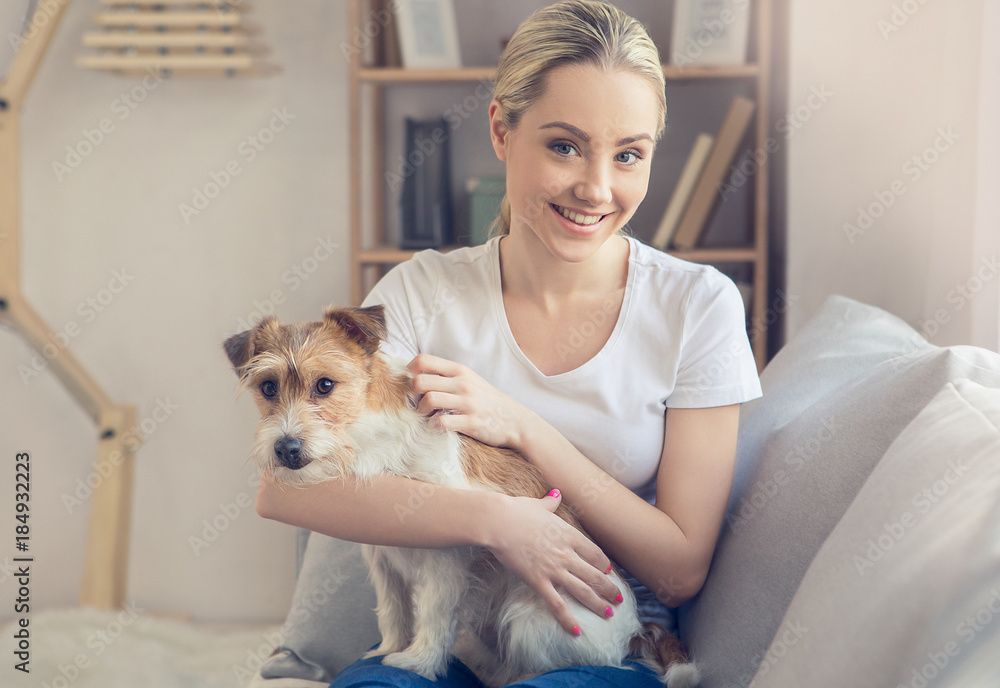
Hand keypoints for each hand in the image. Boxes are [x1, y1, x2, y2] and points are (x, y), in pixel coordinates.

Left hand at [407, 354, 531, 449]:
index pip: (424, 360)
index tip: (412, 381)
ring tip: (427, 415)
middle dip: (414, 394)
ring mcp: (467, 403)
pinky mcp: (471, 422)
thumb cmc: (487, 400)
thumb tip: (418, 374)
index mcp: (460, 371)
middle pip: (421, 381)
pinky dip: (434, 426)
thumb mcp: (470, 380)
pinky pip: (442, 422)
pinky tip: (438, 426)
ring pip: (429, 400)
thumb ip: (448, 376)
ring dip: (421, 410)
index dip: (411, 370)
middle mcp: (462, 383)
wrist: (516, 420)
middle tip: (419, 402)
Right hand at [485, 490, 624, 635]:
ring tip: (609, 613)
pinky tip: (577, 631)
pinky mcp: (538, 581)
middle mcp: (566, 554)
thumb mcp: (538, 504)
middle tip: (619, 599)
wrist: (499, 522)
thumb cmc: (517, 511)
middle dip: (609, 588)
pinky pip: (557, 604)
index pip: (594, 553)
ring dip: (598, 604)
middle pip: (594, 574)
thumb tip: (556, 494)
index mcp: (568, 534)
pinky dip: (568, 619)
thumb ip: (550, 502)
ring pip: (583, 590)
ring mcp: (554, 569)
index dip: (603, 564)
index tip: (608, 571)